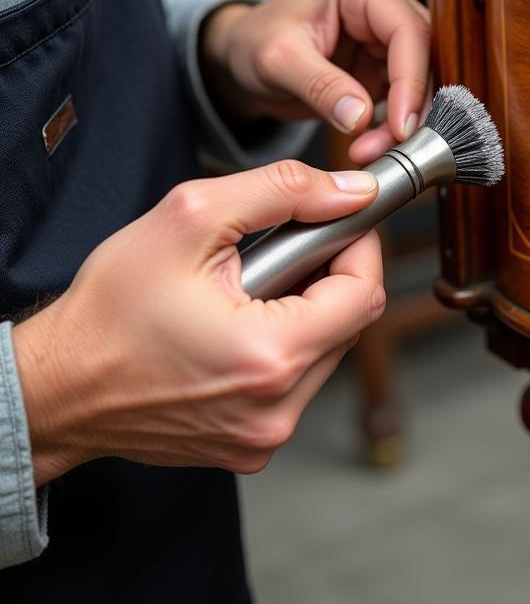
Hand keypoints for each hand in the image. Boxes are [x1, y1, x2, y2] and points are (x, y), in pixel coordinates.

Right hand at [11, 160, 384, 485]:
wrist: (56, 386)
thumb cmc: (110, 308)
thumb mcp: (191, 219)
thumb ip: (283, 192)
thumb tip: (352, 191)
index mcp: (271, 356)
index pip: (366, 292)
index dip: (358, 245)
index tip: (339, 221)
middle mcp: (277, 409)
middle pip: (350, 323)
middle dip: (326, 275)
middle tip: (277, 251)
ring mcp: (265, 435)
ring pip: (326, 352)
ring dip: (305, 312)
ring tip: (247, 292)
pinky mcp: (251, 446)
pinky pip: (296, 383)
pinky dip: (282, 347)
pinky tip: (237, 328)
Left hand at [201, 0, 430, 163]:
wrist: (240, 57)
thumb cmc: (253, 41)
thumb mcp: (276, 61)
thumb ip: (320, 86)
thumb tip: (361, 117)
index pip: (408, 30)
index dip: (412, 80)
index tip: (402, 126)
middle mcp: (384, 8)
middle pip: (425, 58)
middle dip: (412, 107)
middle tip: (390, 147)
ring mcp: (388, 39)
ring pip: (422, 84)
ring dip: (404, 123)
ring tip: (370, 152)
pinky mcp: (385, 69)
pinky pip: (406, 102)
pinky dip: (394, 129)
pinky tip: (372, 147)